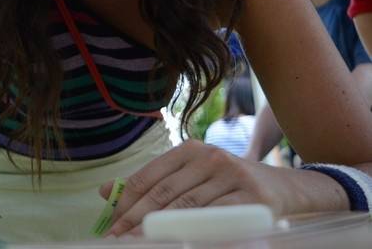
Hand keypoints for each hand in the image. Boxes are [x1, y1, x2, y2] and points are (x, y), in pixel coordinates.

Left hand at [98, 139, 291, 236]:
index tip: (110, 225)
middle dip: (137, 220)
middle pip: (163, 194)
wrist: (284, 187)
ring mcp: (231, 176)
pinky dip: (194, 233)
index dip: (126, 203)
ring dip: (160, 230)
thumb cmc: (229, 184)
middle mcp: (209, 157)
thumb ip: (154, 182)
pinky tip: (179, 242)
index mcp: (189, 150)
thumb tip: (106, 192)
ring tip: (140, 244)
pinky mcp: (251, 199)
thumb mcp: (193, 175)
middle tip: (118, 240)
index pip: (148, 178)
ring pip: (186, 208)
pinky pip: (215, 219)